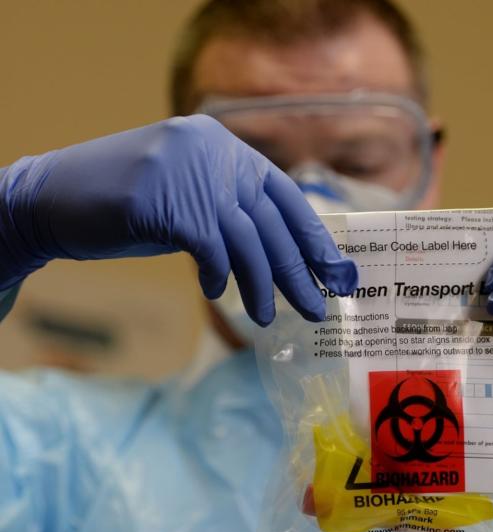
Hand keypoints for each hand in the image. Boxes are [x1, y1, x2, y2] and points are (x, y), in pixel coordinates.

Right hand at [0, 116, 356, 325]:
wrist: (50, 199)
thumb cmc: (124, 203)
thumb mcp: (188, 195)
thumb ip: (229, 210)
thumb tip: (281, 251)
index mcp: (224, 146)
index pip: (285, 195)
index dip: (313, 235)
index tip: (334, 269)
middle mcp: (214, 151)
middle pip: (273, 223)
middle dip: (299, 270)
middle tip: (319, 307)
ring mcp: (191, 174)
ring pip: (249, 242)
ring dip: (264, 286)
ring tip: (271, 318)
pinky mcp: (169, 202)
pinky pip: (213, 250)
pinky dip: (219, 276)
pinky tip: (216, 292)